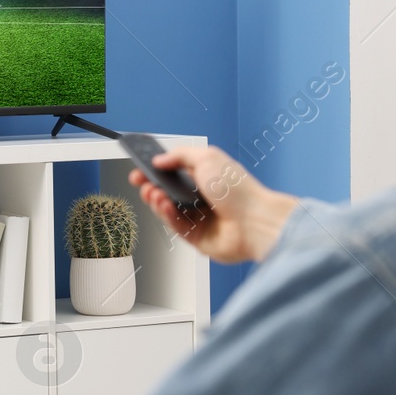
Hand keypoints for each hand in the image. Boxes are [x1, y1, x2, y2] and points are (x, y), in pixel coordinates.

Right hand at [127, 146, 298, 263]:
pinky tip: (164, 207)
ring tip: (154, 195)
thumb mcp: (208, 158)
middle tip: (143, 184)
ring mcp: (201, 219)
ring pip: (169, 211)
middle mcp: (203, 198)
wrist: (255, 222)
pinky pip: (176, 227)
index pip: (174, 174)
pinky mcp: (198, 239)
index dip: (156, 172)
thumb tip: (160, 159)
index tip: (140, 171)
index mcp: (207, 178)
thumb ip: (180, 156)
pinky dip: (167, 216)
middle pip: (168, 194)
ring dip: (157, 201)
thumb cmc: (239, 190)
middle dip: (152, 188)